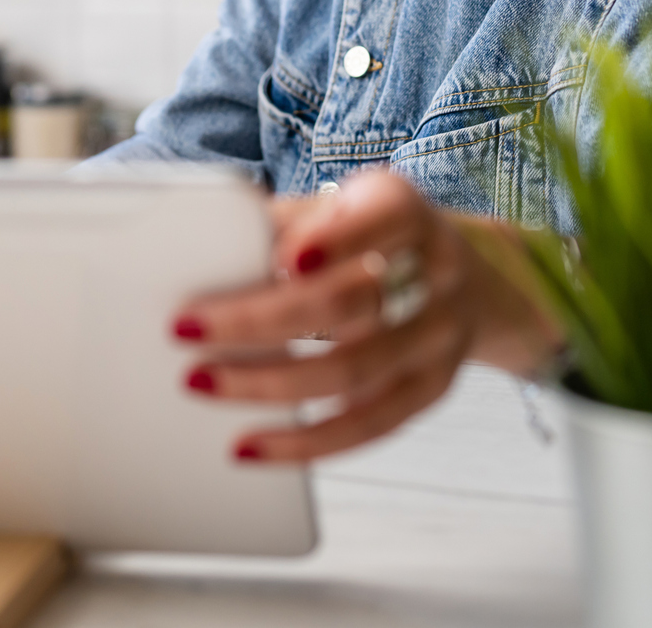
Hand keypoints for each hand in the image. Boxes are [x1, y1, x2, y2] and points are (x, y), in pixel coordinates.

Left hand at [170, 169, 559, 462]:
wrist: (465, 279)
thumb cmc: (371, 236)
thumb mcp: (338, 209)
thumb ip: (284, 224)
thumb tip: (202, 248)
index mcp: (405, 210)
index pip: (383, 218)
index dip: (337, 240)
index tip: (286, 259)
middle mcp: (436, 271)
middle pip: (351, 302)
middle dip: (262, 320)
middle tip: (186, 329)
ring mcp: (439, 335)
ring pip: (355, 370)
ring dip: (269, 384)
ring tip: (200, 382)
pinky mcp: (432, 388)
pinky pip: (368, 426)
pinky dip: (304, 441)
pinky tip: (251, 444)